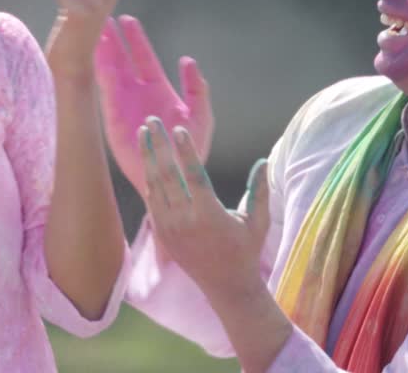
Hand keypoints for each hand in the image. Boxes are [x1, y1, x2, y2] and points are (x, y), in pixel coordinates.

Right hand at [94, 15, 212, 194]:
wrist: (174, 176)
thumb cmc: (190, 149)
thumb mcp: (201, 115)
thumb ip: (197, 88)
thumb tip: (187, 61)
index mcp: (159, 89)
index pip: (144, 57)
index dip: (136, 39)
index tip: (127, 19)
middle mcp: (138, 93)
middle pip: (122, 59)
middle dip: (113, 38)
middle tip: (102, 16)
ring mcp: (123, 104)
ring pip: (109, 71)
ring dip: (102, 51)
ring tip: (93, 31)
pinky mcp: (113, 117)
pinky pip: (105, 91)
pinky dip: (99, 72)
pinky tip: (95, 56)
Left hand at [141, 117, 268, 295]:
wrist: (225, 286)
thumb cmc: (245, 250)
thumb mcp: (258, 222)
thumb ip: (259, 191)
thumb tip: (263, 161)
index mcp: (209, 215)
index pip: (194, 175)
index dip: (185, 150)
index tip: (178, 129)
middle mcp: (185, 221)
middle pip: (167, 175)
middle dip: (158, 145)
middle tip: (151, 120)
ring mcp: (170, 228)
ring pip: (155, 185)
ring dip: (148, 157)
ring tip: (144, 133)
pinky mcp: (162, 234)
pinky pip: (152, 200)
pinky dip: (149, 178)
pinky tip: (148, 160)